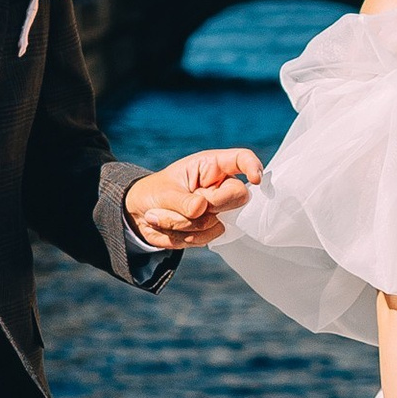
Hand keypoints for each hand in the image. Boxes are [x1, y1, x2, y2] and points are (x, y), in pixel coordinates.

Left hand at [125, 148, 263, 249]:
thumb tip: (201, 208)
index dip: (253, 166)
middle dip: (211, 206)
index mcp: (211, 166)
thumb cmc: (154, 193)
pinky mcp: (211, 229)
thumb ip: (182, 201)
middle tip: (184, 206)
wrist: (140, 214)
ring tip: (162, 216)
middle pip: (239, 196)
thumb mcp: (163, 192)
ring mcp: (218, 210)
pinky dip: (183, 237)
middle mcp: (219, 187)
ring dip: (185, 224)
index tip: (256, 180)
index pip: (241, 159)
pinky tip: (170, 229)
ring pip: (217, 223)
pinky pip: (206, 238)